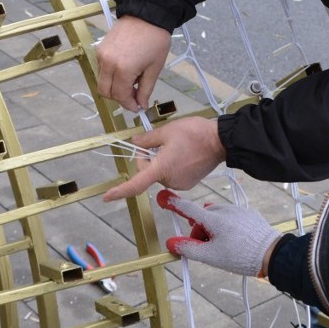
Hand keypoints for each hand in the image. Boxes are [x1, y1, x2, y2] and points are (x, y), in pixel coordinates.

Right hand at [96, 16, 171, 111]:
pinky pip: (101, 69)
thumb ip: (145, 90)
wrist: (146, 14)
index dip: (129, 105)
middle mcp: (107, 64)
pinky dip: (110, 75)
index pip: (120, 96)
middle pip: (105, 92)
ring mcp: (101, 55)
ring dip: (114, 87)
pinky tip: (125, 69)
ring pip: (102, 82)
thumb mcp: (154, 68)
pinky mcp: (100, 49)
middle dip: (118, 98)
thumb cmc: (155, 40)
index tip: (137, 107)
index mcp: (123, 70)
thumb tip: (141, 105)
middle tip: (133, 95)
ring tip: (131, 80)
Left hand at [103, 118, 225, 201]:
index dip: (120, 191)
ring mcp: (179, 184)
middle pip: (147, 172)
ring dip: (160, 161)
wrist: (221, 141)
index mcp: (161, 169)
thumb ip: (147, 139)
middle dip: (147, 158)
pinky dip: (171, 165)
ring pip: (159, 173)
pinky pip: (171, 175)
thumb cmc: (194, 134)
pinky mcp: (188, 183)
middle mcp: (169, 181)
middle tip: (156, 142)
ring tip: (175, 146)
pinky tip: (182, 153)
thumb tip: (135, 142)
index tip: (107, 196)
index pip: (136, 184)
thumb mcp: (166, 131)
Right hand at [158, 189, 278, 277]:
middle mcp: (224, 210)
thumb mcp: (211, 256)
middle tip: (206, 248)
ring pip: (216, 217)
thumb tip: (171, 242)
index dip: (173, 204)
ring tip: (223, 247)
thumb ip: (189, 248)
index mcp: (213, 218)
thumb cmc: (241, 256)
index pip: (187, 208)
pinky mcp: (249, 214)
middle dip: (199, 231)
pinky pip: (231, 218)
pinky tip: (235, 241)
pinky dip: (227, 227)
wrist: (272, 254)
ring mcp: (238, 211)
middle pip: (202, 217)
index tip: (163, 197)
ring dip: (213, 230)